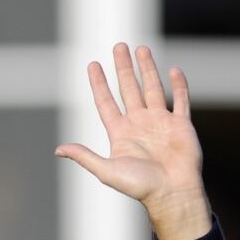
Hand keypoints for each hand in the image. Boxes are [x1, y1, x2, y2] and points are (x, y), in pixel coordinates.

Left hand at [55, 43, 211, 239]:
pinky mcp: (181, 126)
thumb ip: (85, 156)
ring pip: (152, 89)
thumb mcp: (107, 170)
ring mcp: (161, 123)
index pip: (106, 102)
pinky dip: (179, 85)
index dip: (99, 84)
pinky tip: (173, 69)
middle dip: (123, 68)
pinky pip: (180, 101)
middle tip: (118, 46)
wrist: (172, 194)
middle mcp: (140, 124)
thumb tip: (58, 150)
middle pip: (129, 89)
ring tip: (140, 49)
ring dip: (147, 69)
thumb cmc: (140, 186)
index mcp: (121, 133)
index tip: (92, 65)